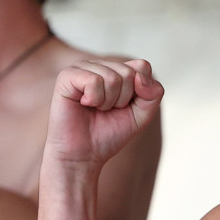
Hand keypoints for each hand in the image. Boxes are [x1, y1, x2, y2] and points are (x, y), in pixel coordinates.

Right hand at [45, 57, 161, 168]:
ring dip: (107, 102)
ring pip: (112, 78)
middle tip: (106, 110)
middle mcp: (99, 64)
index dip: (139, 92)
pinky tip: (84, 104)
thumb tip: (140, 76)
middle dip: (122, 100)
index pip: (142, 67)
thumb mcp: (141, 115)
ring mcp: (82, 68)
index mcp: (116, 69)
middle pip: (128, 73)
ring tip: (95, 109)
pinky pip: (94, 81)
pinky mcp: (67, 76)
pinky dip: (94, 99)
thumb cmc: (108, 134)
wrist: (83, 154)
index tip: (124, 107)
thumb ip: (153, 94)